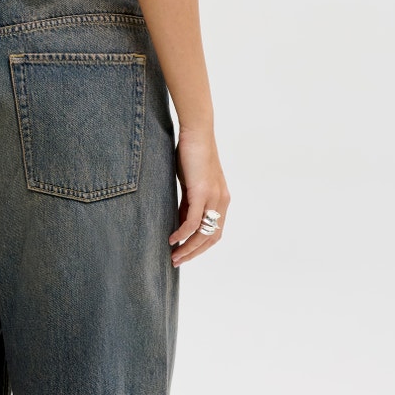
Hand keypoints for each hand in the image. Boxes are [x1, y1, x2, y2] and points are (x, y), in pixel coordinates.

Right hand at [169, 129, 228, 265]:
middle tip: (177, 261)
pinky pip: (193, 221)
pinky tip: (172, 239)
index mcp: (221, 200)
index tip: (185, 254)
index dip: (200, 247)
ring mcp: (214, 197)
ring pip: (203, 233)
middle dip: (194, 253)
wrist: (197, 132)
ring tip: (174, 256)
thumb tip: (181, 224)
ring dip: (188, 248)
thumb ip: (189, 204)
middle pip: (211, 238)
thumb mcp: (191, 184)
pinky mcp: (202, 192)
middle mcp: (221, 201)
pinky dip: (183, 234)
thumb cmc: (191, 155)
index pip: (215, 233)